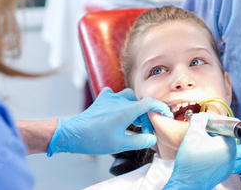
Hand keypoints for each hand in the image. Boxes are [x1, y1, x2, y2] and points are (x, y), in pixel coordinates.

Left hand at [47, 87, 172, 155]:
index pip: (150, 103)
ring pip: (128, 96)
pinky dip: (119, 100)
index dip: (161, 108)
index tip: (167, 115)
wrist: (73, 134)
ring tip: (133, 120)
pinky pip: (113, 94)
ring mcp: (109, 99)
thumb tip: (152, 138)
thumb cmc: (96, 139)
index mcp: (127, 110)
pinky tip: (117, 108)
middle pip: (140, 102)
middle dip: (146, 114)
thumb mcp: (121, 145)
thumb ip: (140, 141)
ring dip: (134, 106)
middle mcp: (119, 101)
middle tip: (144, 128)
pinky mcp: (101, 100)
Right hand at [164, 113, 237, 189]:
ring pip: (223, 146)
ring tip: (200, 144)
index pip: (227, 124)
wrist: (186, 184)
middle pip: (225, 135)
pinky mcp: (224, 171)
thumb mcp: (192, 134)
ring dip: (213, 142)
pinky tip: (202, 154)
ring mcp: (229, 165)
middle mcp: (233, 155)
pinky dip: (213, 152)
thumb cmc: (190, 162)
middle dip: (213, 131)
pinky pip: (221, 156)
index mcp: (229, 145)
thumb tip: (203, 116)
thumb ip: (199, 119)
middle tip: (201, 132)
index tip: (205, 121)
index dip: (214, 120)